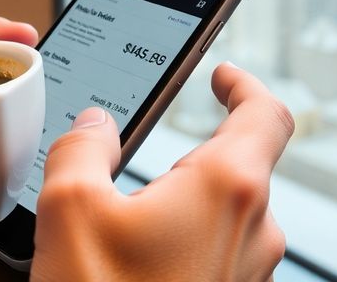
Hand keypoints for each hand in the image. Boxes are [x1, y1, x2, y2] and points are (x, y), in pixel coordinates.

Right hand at [32, 63, 293, 280]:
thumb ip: (81, 145)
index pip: (266, 112)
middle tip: (143, 151)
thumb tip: (93, 125)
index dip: (244, 83)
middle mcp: (254, 227)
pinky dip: (183, 235)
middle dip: (190, 150)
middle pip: (239, 162)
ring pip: (225, 209)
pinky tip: (136, 254)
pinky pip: (217, 248)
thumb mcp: (70, 206)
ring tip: (127, 213)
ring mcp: (249, 269)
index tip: (221, 74)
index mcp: (228, 187)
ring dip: (184, 198)